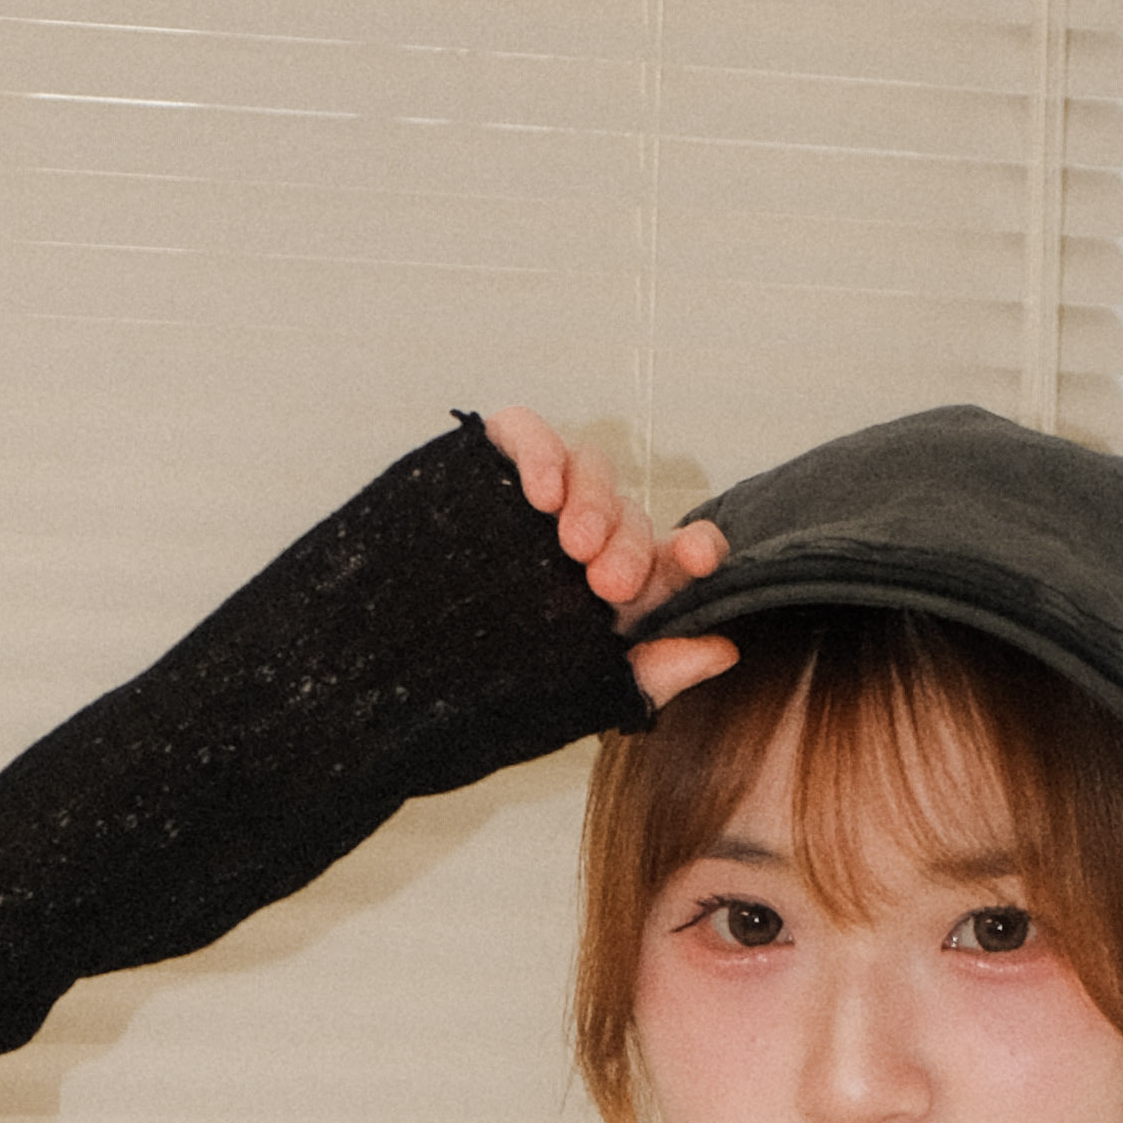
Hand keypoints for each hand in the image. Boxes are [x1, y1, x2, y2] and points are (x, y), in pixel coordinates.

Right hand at [477, 404, 739, 703]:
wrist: (398, 669)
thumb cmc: (490, 688)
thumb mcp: (580, 689)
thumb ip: (652, 673)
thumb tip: (725, 650)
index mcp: (618, 590)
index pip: (674, 556)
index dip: (696, 548)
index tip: (703, 557)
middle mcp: (587, 537)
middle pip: (631, 514)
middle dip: (629, 545)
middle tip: (609, 583)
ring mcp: (541, 500)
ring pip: (589, 468)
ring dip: (591, 503)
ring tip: (573, 544)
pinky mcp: (493, 465)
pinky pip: (526, 434)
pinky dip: (539, 454)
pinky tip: (540, 494)